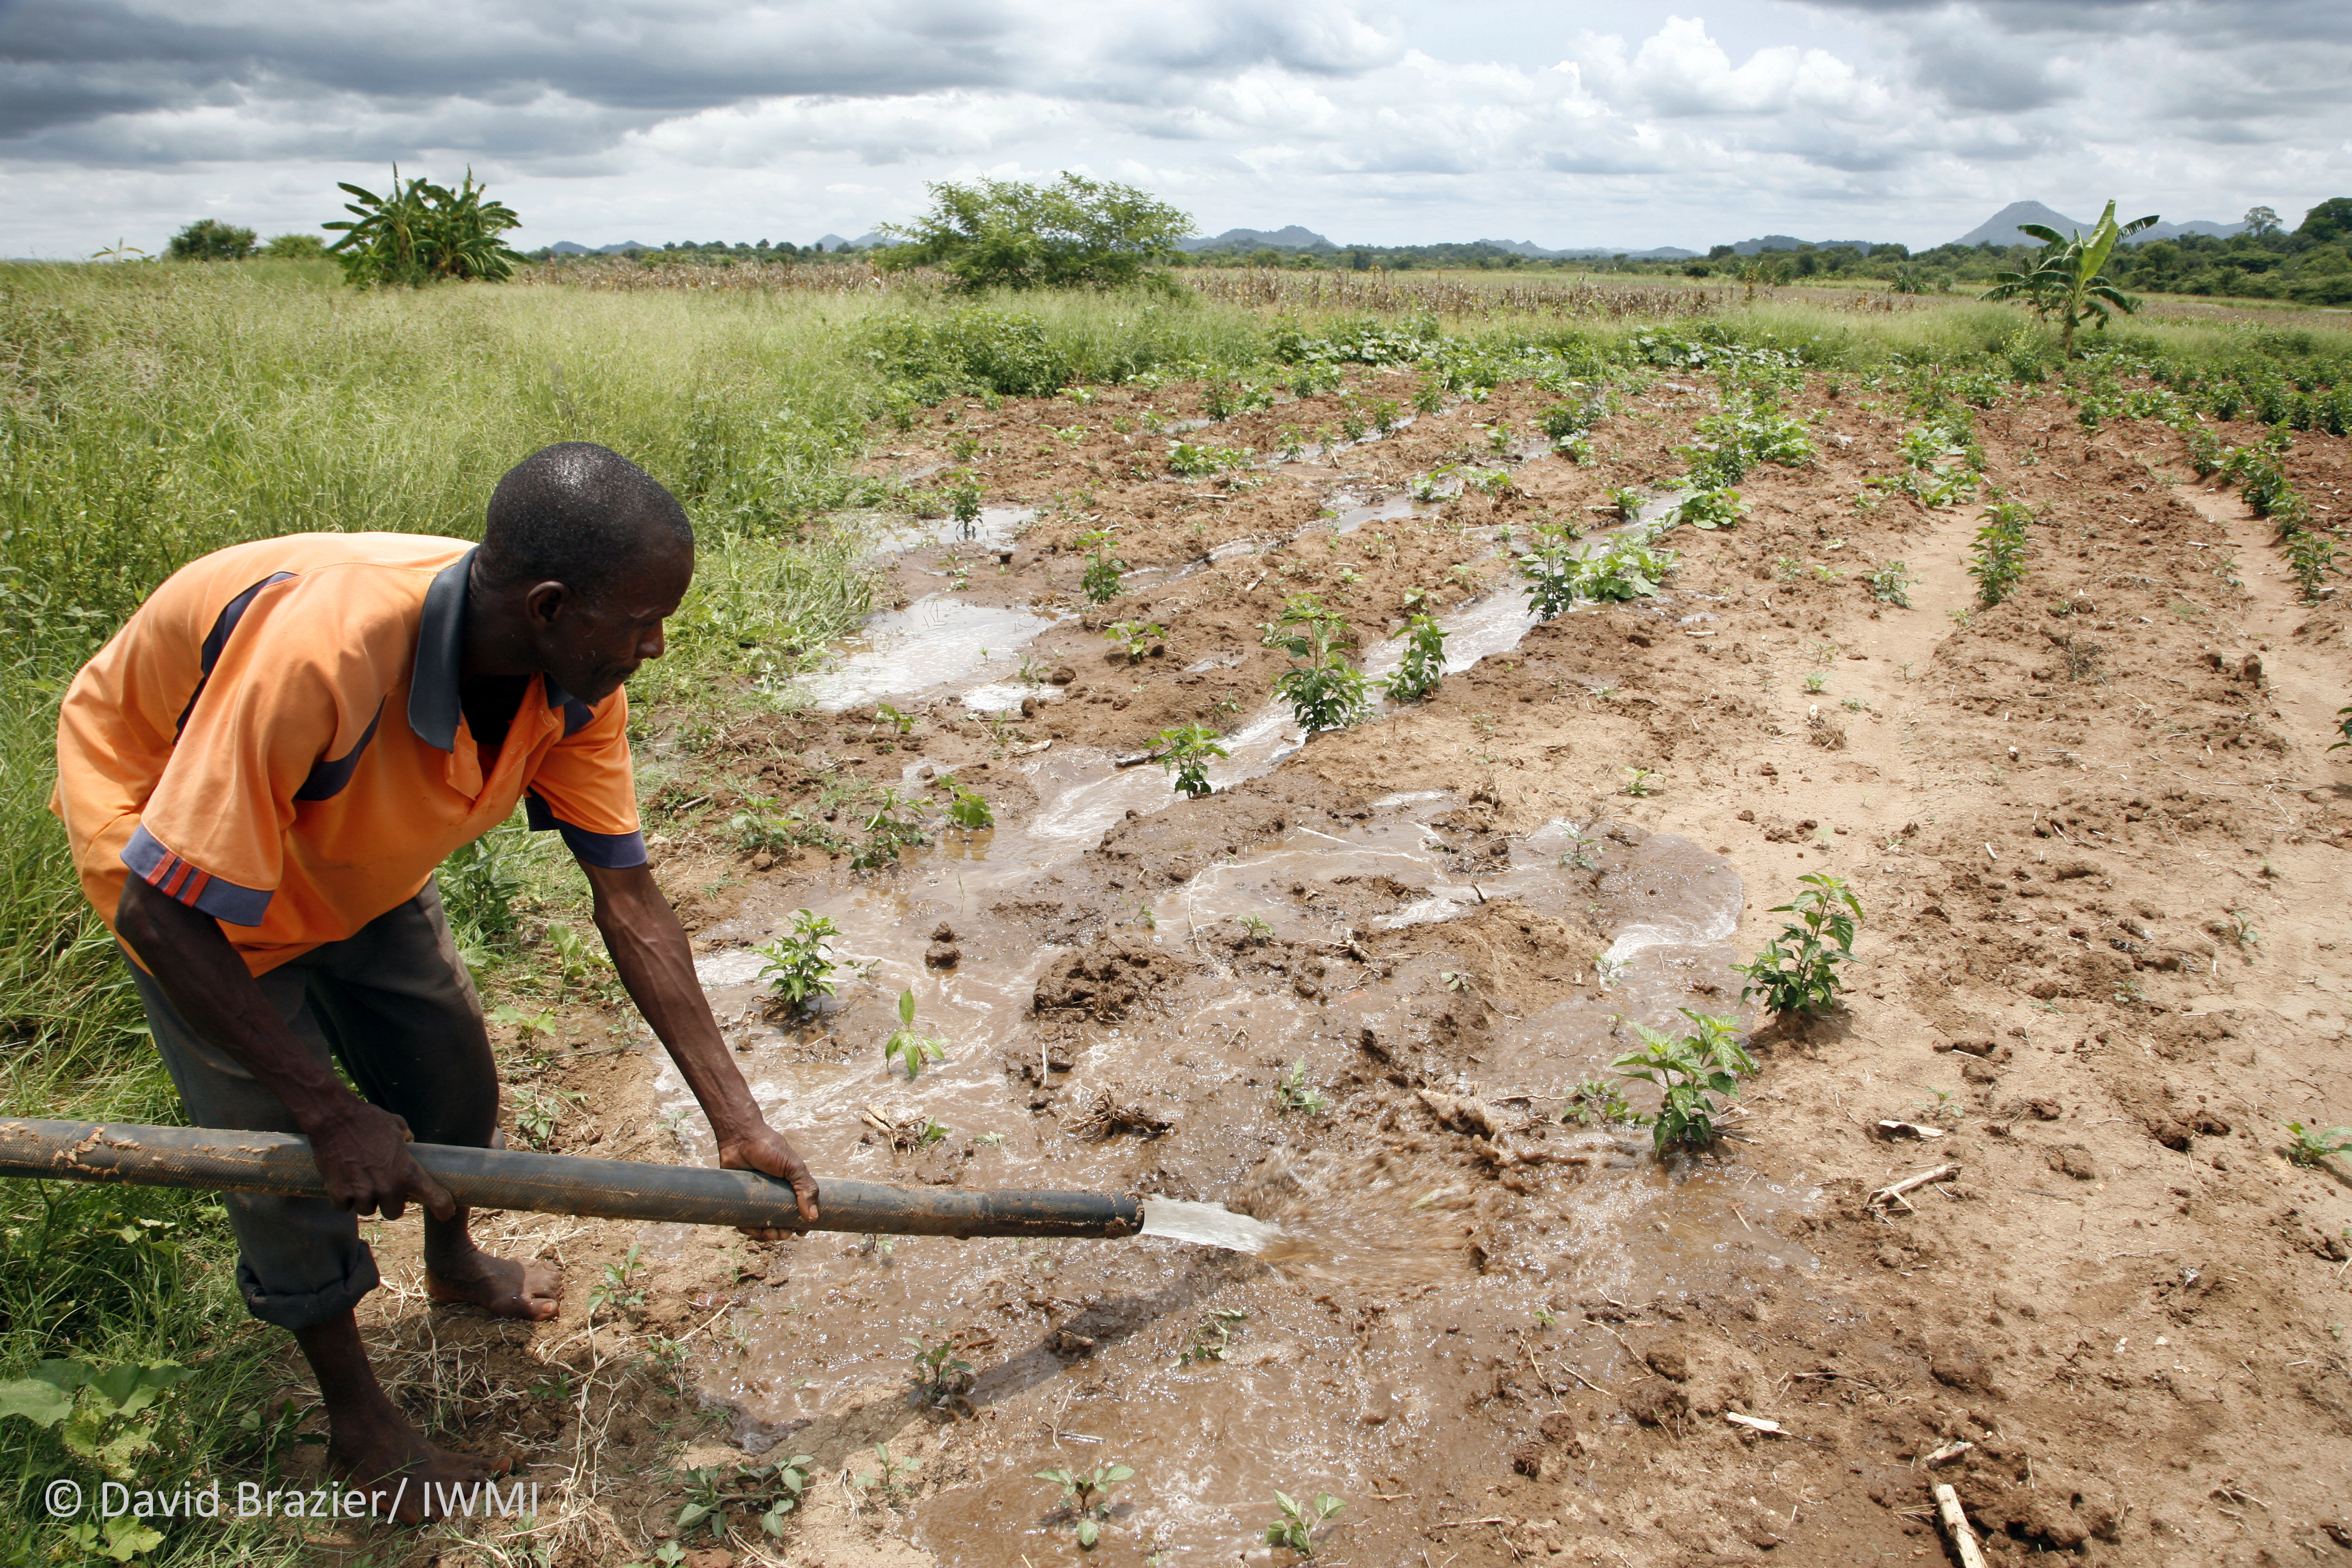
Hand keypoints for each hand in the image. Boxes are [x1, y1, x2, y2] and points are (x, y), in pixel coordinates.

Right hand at [305, 1099, 455, 1222]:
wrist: (334, 1119)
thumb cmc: (368, 1120)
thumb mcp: (396, 1126)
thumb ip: (406, 1138)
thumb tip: (409, 1141)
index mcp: (408, 1172)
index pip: (436, 1199)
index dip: (442, 1208)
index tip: (445, 1212)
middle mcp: (388, 1188)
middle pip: (393, 1213)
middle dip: (389, 1202)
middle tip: (382, 1187)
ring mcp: (363, 1193)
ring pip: (367, 1210)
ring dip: (364, 1200)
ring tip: (359, 1180)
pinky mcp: (339, 1194)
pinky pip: (344, 1207)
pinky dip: (343, 1198)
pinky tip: (342, 1182)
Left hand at [716, 1122, 819, 1236]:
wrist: (741, 1137)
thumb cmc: (769, 1147)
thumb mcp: (794, 1167)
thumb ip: (806, 1188)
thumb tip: (813, 1218)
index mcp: (789, 1186)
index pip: (798, 1209)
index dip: (800, 1223)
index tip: (802, 1232)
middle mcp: (773, 1194)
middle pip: (780, 1220)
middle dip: (783, 1231)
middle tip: (785, 1233)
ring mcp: (756, 1197)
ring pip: (761, 1223)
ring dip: (767, 1234)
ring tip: (770, 1234)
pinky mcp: (740, 1199)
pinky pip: (743, 1220)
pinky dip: (748, 1228)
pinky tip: (754, 1230)